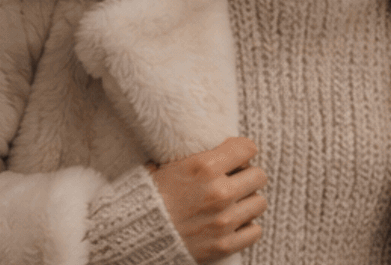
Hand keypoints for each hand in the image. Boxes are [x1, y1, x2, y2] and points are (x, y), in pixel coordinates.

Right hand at [149, 136, 266, 263]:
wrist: (131, 235)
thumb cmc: (147, 198)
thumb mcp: (167, 166)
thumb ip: (198, 157)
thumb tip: (218, 145)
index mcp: (204, 167)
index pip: (248, 148)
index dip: (241, 153)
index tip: (234, 159)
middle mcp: (218, 192)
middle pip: (259, 175)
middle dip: (246, 178)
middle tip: (232, 183)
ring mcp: (223, 220)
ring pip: (259, 203)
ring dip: (246, 203)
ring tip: (230, 205)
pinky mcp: (224, 244)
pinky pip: (255, 230)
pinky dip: (245, 228)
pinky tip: (231, 224)